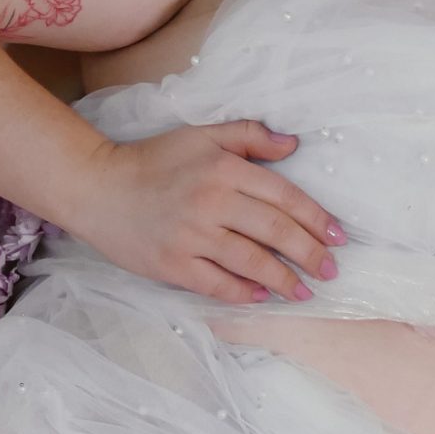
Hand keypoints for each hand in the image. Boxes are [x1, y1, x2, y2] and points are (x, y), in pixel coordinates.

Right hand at [67, 120, 346, 304]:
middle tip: (331, 270)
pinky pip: (217, 284)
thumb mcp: (201, 136)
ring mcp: (191, 236)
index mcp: (223, 168)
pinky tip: (262, 297)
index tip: (338, 237)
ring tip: (305, 291)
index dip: (316, 219)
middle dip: (311, 254)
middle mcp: (211, 201)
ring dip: (284, 280)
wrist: (96, 187)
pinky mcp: (172, 264)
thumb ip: (248, 136)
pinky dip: (243, 293)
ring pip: (252, 262)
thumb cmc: (153, 161)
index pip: (284, 196)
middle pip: (275, 232)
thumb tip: (292, 144)